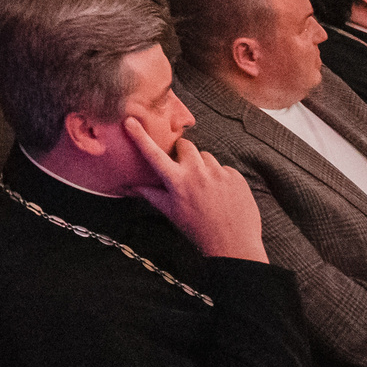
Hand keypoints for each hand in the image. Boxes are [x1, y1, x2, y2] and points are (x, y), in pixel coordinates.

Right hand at [121, 117, 264, 262]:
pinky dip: (220, 177)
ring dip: (203, 167)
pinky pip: (224, 168)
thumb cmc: (199, 230)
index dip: (140, 137)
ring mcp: (219, 173)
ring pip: (206, 157)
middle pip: (185, 146)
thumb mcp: (172, 213)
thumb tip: (132, 185)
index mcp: (178, 182)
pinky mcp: (236, 176)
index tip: (130, 121)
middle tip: (185, 170)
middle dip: (183, 153)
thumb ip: (152, 194)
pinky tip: (222, 194)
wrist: (234, 245)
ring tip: (206, 188)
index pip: (155, 155)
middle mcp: (198, 173)